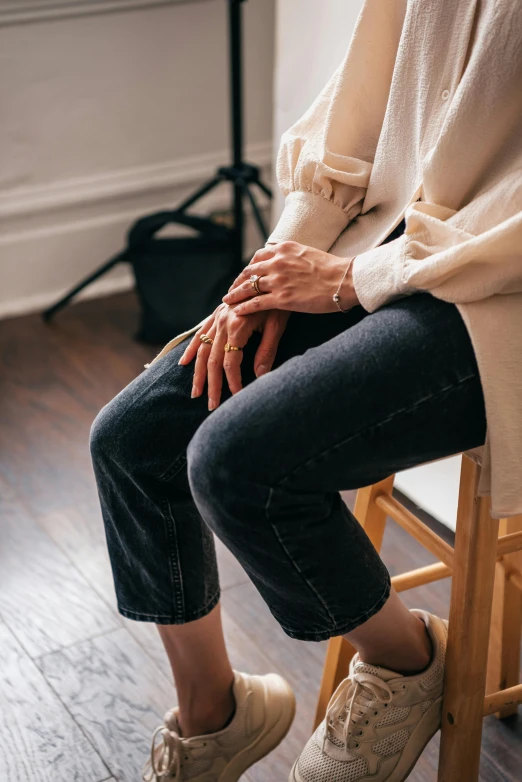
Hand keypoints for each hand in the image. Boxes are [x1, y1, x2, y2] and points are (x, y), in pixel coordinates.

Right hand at [178, 305, 289, 409]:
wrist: (272, 276)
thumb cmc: (279, 301)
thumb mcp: (277, 325)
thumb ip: (266, 351)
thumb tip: (260, 377)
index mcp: (237, 325)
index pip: (230, 362)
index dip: (233, 381)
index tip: (237, 397)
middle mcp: (222, 322)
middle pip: (212, 359)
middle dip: (212, 384)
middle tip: (211, 405)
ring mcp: (217, 317)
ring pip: (202, 349)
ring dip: (198, 373)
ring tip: (195, 393)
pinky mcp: (217, 314)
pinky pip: (200, 333)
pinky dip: (191, 349)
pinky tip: (184, 363)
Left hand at [221, 241, 357, 315]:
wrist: (346, 280)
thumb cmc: (332, 269)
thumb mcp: (308, 252)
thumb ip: (292, 256)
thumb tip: (288, 259)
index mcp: (284, 248)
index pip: (258, 256)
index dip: (249, 267)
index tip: (245, 275)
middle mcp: (277, 262)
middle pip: (249, 271)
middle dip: (238, 281)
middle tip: (232, 289)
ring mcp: (278, 280)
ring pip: (248, 287)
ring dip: (235, 294)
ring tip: (228, 300)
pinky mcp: (282, 299)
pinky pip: (256, 303)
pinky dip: (244, 307)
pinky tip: (237, 311)